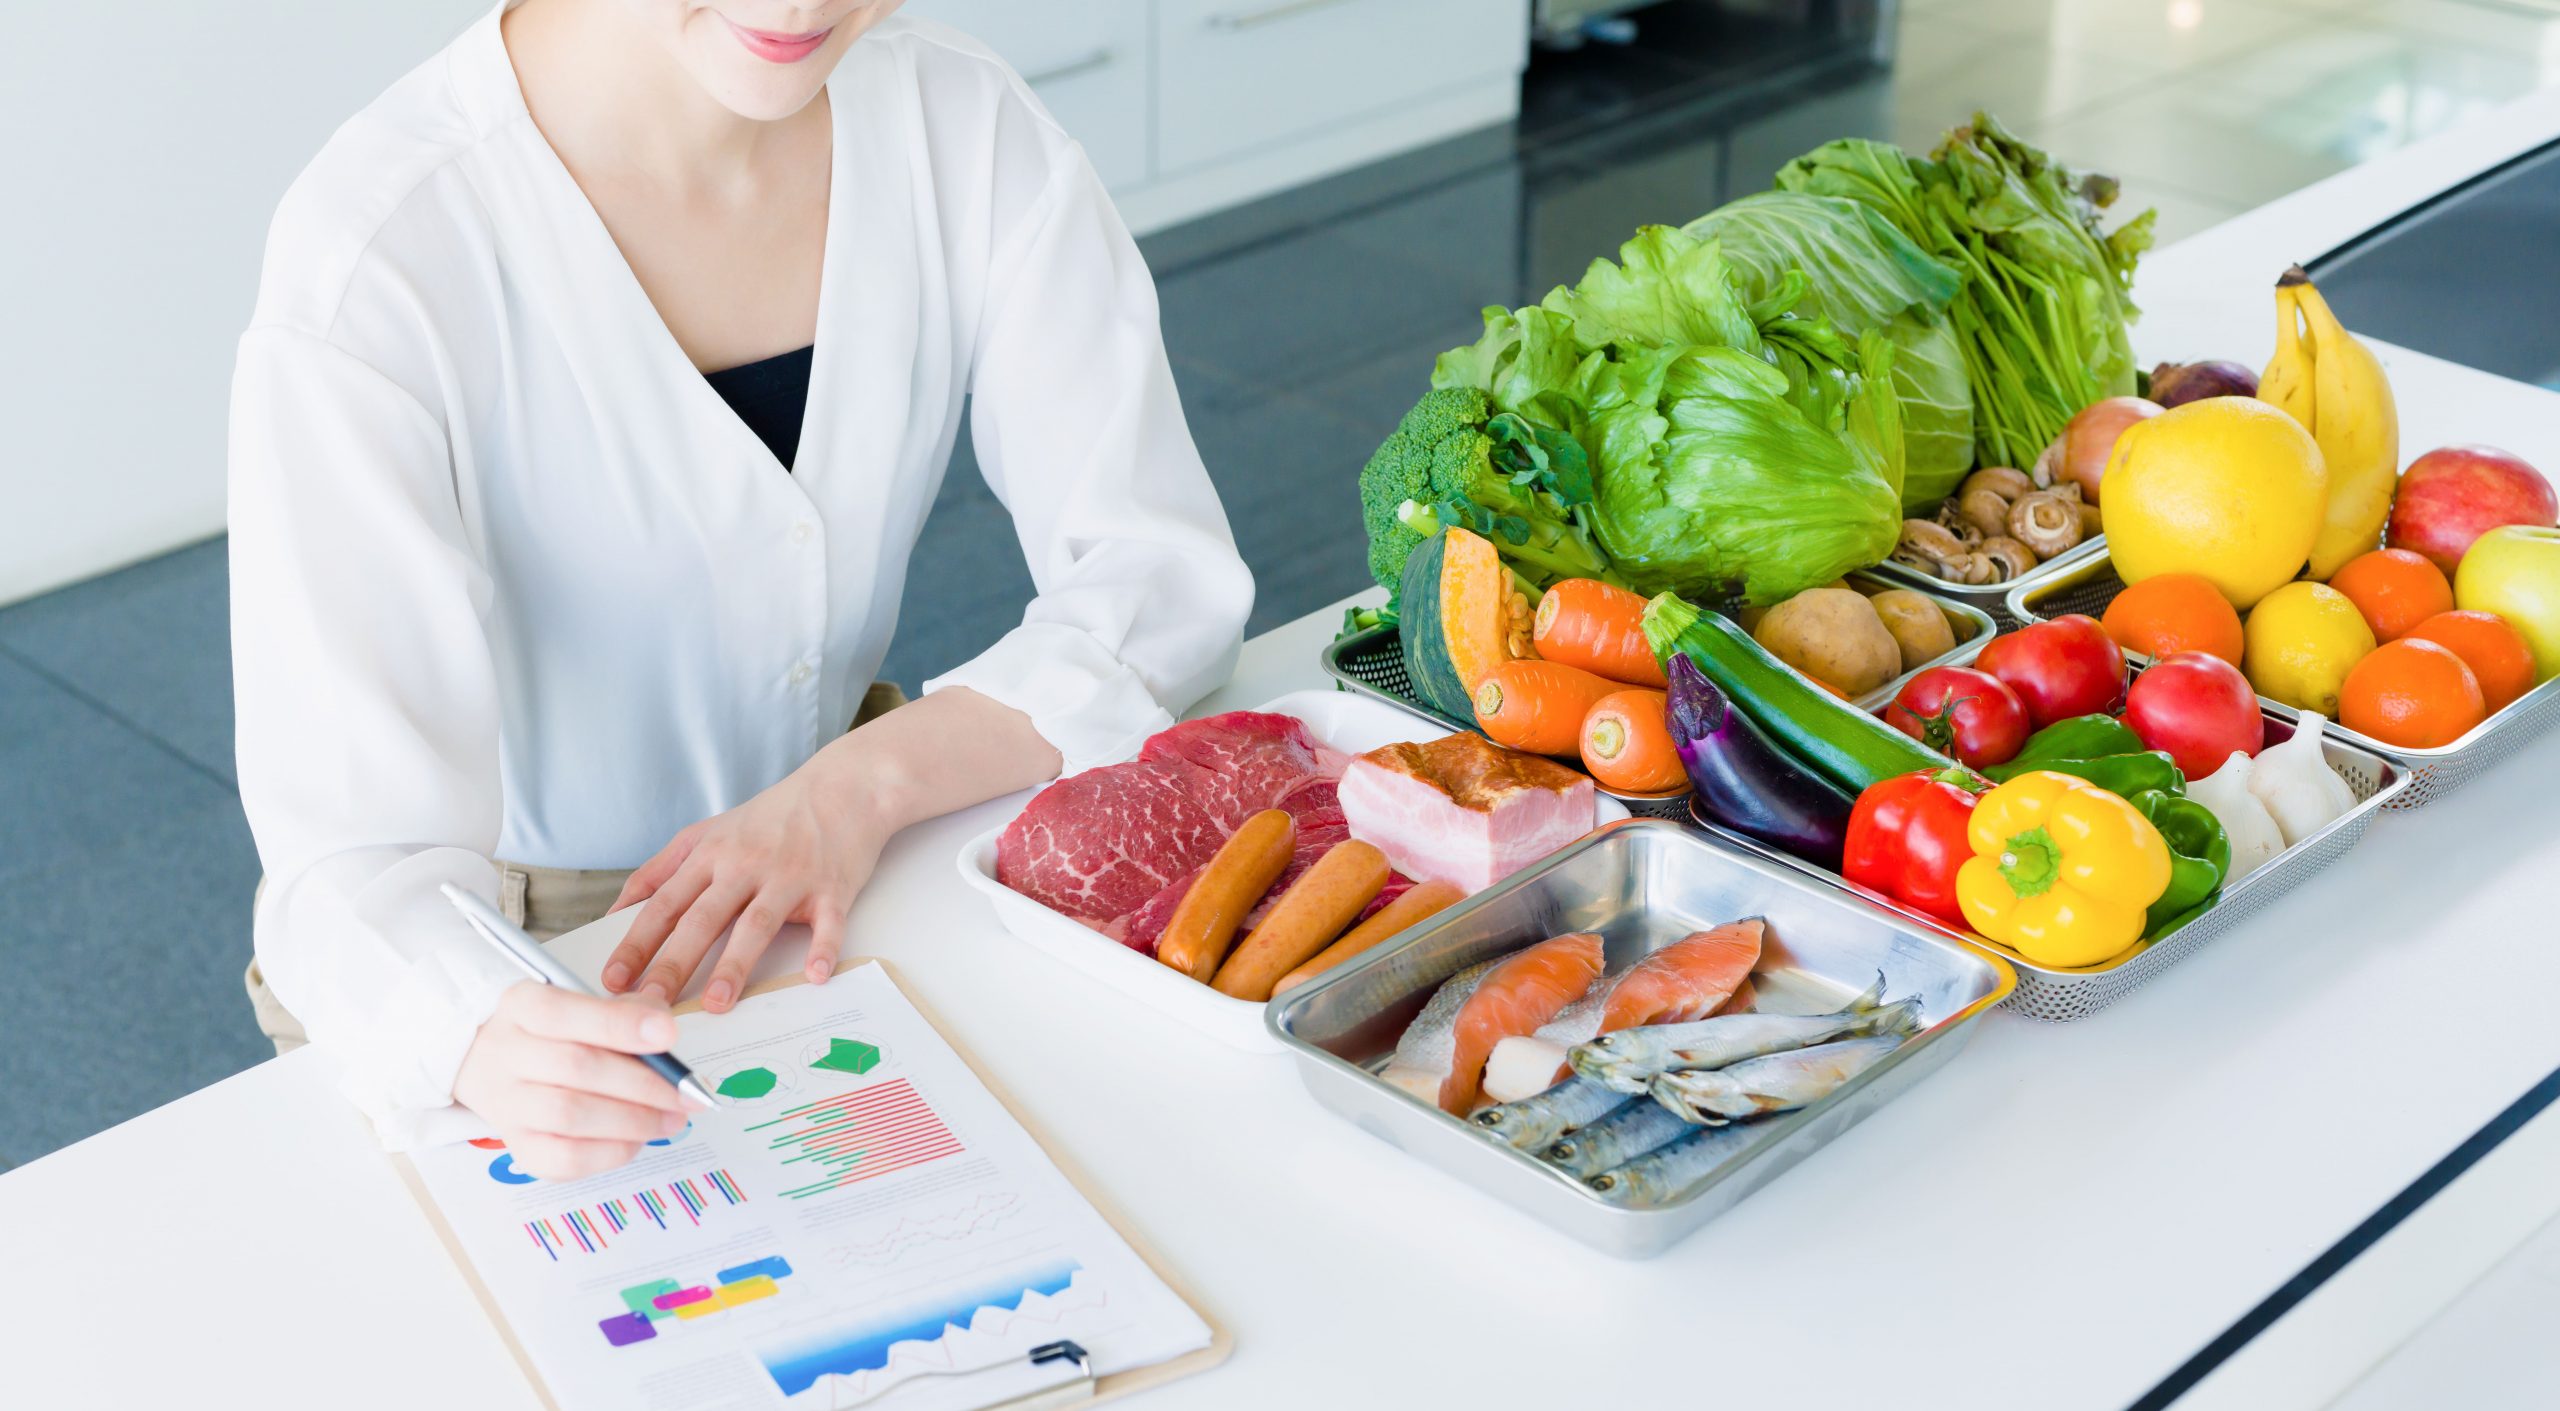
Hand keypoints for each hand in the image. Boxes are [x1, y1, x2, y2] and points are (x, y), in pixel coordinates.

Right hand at [453, 984, 695, 1180]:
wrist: (494, 1067)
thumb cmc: (555, 1035)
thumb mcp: (583, 1006)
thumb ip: (624, 1013)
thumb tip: (663, 1033)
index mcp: (521, 1006)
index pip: (562, 1012)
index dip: (619, 1025)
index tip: (669, 1035)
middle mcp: (505, 1053)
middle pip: (575, 1067)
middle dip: (643, 1083)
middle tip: (686, 1094)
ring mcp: (506, 1104)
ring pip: (570, 1115)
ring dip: (633, 1120)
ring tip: (672, 1119)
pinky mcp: (518, 1147)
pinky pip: (566, 1157)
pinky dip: (611, 1150)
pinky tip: (638, 1139)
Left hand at [602, 746, 890, 1011]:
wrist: (843, 787)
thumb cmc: (772, 818)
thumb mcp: (707, 832)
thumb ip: (661, 870)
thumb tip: (617, 911)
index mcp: (711, 856)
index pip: (664, 906)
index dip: (637, 944)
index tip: (614, 980)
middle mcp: (745, 867)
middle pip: (702, 920)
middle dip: (673, 965)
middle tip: (650, 1005)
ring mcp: (789, 878)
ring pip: (756, 925)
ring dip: (735, 965)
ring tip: (716, 1004)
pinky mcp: (832, 888)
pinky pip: (827, 923)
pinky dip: (822, 948)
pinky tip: (814, 975)